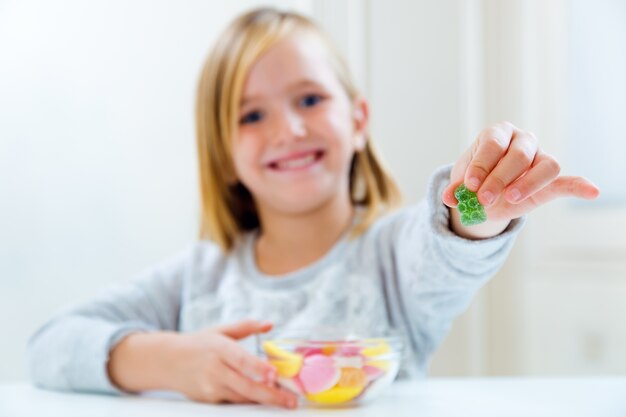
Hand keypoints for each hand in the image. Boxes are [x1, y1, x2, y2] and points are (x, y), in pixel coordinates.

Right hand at [108, 320, 297, 408]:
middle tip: (291, 400)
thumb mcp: (220, 330)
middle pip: (245, 386)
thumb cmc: (198, 343)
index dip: (258, 369)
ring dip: (264, 400)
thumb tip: (269, 324)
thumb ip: (246, 327)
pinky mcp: (209, 400)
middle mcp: (215, 370)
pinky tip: (266, 399)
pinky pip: (234, 402)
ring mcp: (211, 388)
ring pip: (242, 398)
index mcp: (219, 348)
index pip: (241, 360)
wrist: (167, 361)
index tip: (274, 375)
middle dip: (270, 395)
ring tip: (285, 401)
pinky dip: (250, 401)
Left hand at [442, 121, 599, 238]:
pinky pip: (567, 180)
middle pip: (518, 155)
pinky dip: (580, 186)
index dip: (482, 164)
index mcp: (497, 134)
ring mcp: (539, 157)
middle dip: (499, 178)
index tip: (469, 184)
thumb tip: (449, 198)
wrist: (484, 192)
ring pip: (544, 165)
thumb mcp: (461, 182)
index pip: (493, 144)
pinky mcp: (550, 179)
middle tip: (482, 198)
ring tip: (509, 199)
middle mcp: (521, 140)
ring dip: (527, 184)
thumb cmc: (474, 179)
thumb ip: (457, 189)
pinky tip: (591, 191)